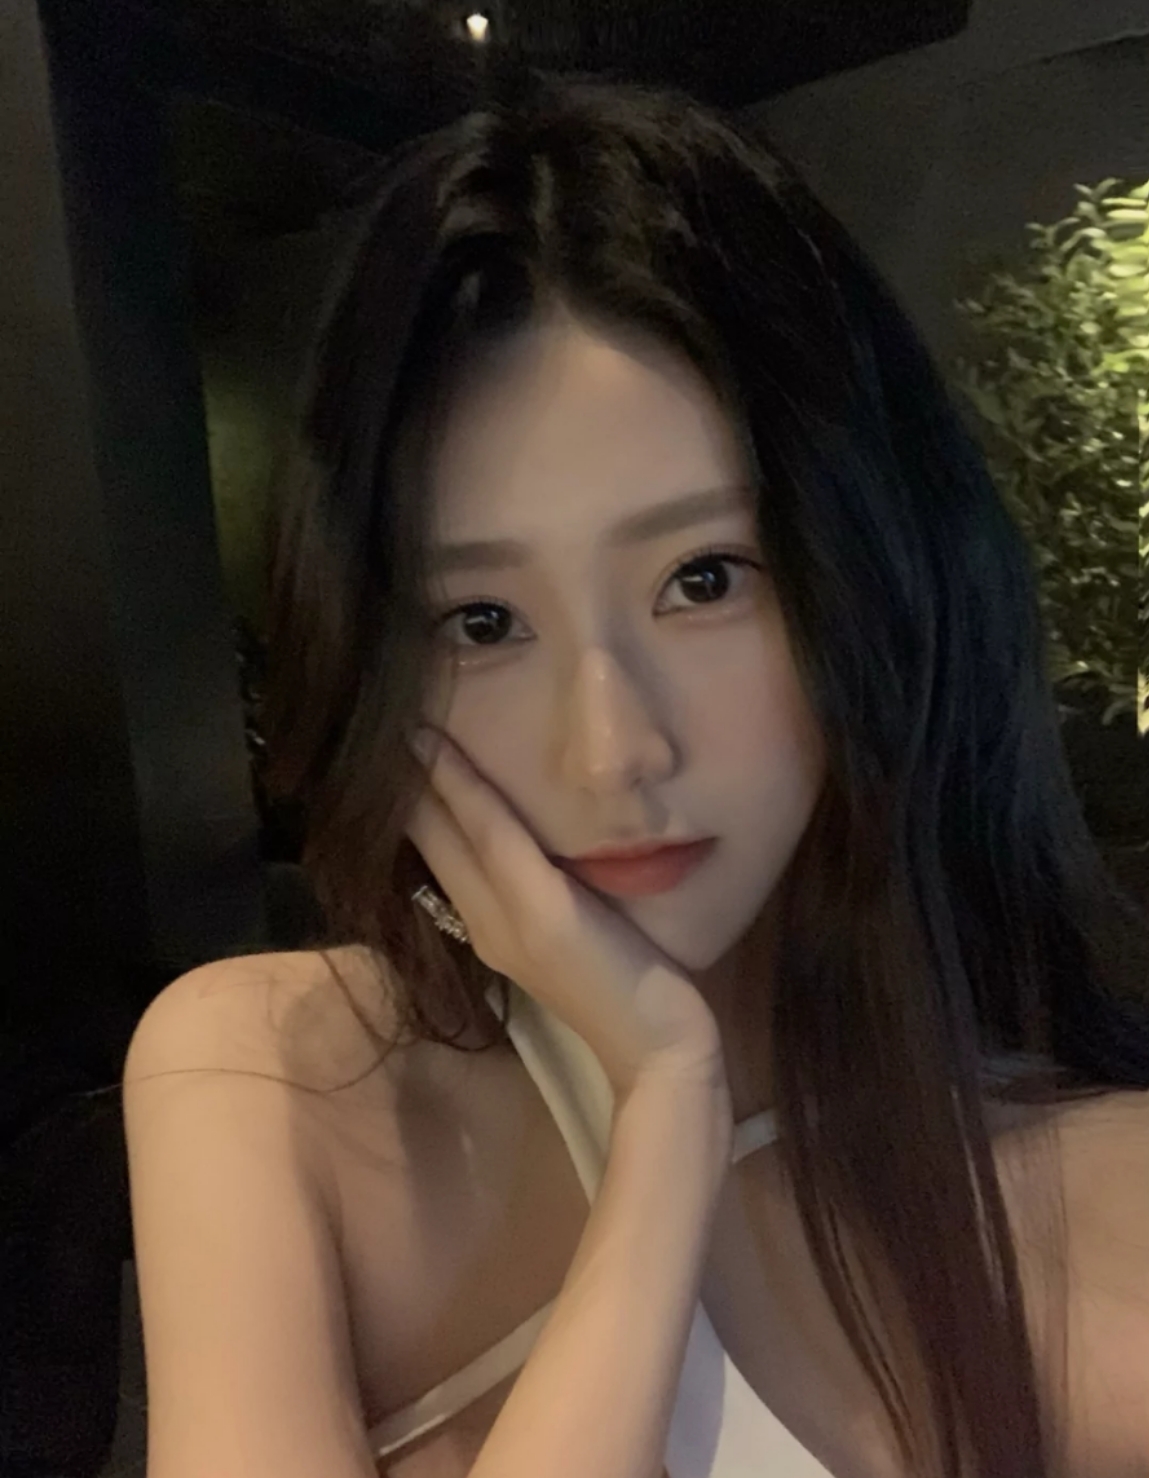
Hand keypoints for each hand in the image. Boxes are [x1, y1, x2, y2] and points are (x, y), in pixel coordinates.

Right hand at [404, 727, 727, 1096]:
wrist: (658, 1050)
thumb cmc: (629, 994)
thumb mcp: (574, 939)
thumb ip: (547, 899)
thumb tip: (537, 847)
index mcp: (490, 930)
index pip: (439, 856)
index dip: (413, 806)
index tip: (396, 757)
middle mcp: (484, 924)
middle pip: (429, 840)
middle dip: (403, 784)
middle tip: (382, 725)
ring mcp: (506, 919)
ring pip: (448, 832)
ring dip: (420, 775)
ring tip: (400, 726)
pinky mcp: (539, 911)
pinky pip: (492, 835)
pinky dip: (463, 790)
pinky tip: (440, 751)